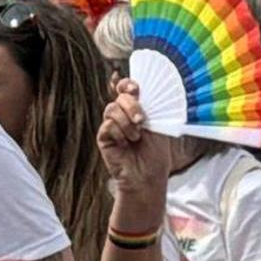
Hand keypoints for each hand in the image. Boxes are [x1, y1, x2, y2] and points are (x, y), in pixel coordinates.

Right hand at [98, 81, 163, 198]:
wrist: (147, 176)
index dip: (127, 85)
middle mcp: (122, 115)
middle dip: (132, 105)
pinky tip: (125, 144)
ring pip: (112, 109)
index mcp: (136, 110)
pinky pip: (108, 125)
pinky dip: (119, 133)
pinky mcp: (103, 137)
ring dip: (127, 122)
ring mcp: (111, 125)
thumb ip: (149, 108)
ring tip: (136, 137)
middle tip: (141, 120)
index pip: (126, 89)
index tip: (135, 89)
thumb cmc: (155, 154)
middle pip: (120, 97)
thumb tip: (140, 92)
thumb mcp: (157, 126)